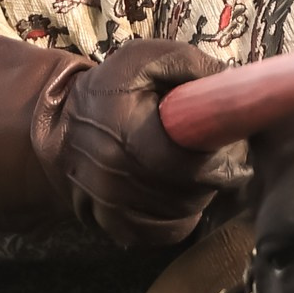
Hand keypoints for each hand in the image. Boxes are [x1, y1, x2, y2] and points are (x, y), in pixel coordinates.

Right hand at [41, 40, 242, 253]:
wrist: (58, 129)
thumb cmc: (108, 90)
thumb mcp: (142, 59)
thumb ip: (190, 64)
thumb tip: (234, 83)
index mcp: (129, 139)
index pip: (194, 167)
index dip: (224, 161)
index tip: (235, 148)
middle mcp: (117, 183)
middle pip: (194, 193)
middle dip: (218, 175)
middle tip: (221, 155)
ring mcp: (115, 211)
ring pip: (184, 214)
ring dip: (201, 193)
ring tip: (196, 167)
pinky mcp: (117, 229)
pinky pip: (168, 233)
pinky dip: (182, 214)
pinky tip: (178, 189)